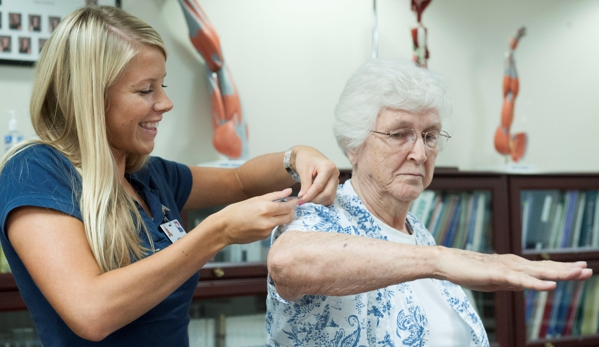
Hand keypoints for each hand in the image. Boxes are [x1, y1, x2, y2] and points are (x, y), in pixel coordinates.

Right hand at [216, 188, 296, 245]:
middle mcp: (268, 221)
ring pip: (282, 223)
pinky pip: (273, 228)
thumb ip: (274, 196)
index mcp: (266, 209)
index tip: (294, 200)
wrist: (224, 228)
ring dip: (282, 217)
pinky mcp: (264, 237)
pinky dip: (273, 223)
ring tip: (273, 211)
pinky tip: (263, 220)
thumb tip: (289, 192)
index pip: (288, 206)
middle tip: (288, 205)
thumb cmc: (236, 211)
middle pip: (289, 217)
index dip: (293, 203)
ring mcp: (267, 231)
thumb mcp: (255, 199)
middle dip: (291, 211)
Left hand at [291, 146, 338, 205]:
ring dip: (317, 201)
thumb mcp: (303, 171)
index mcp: (328, 167)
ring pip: (329, 197)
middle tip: (303, 200)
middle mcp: (335, 174)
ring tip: (307, 198)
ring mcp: (336, 180)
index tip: (300, 200)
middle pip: (327, 193)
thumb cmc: (305, 159)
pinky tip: (312, 197)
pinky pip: (330, 198)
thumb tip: (303, 198)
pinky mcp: (334, 186)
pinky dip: (321, 200)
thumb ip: (304, 185)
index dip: (309, 195)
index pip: (319, 186)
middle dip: (314, 199)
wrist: (308, 155)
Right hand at [435, 247, 591, 291]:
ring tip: (578, 274)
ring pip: (538, 272)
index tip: (582, 267)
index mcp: (515, 265)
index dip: (563, 268)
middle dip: (568, 269)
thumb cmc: (469, 271)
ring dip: (559, 273)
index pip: (543, 267)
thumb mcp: (496, 280)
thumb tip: (526, 284)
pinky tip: (549, 285)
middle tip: (589, 270)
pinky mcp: (498, 274)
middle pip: (546, 268)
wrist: (448, 262)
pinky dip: (536, 283)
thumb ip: (513, 281)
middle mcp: (515, 264)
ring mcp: (507, 268)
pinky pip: (521, 280)